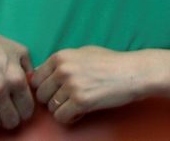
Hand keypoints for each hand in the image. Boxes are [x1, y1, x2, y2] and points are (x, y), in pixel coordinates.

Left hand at [31, 47, 151, 124]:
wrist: (133, 72)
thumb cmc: (110, 62)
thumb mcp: (83, 53)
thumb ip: (60, 62)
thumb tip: (36, 74)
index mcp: (61, 57)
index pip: (36, 80)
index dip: (47, 87)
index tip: (59, 89)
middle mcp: (63, 70)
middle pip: (41, 95)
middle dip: (54, 99)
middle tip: (71, 97)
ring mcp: (72, 85)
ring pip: (51, 108)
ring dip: (64, 108)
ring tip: (80, 101)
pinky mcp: (81, 101)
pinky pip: (61, 117)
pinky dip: (71, 117)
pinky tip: (83, 109)